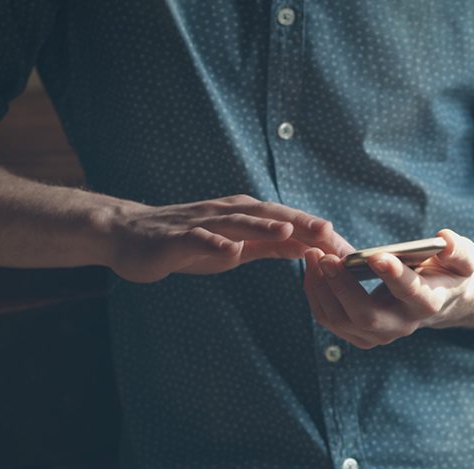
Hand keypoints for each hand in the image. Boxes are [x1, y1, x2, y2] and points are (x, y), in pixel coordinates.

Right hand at [106, 194, 352, 281]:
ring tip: (288, 229)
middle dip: (300, 221)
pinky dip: (214, 243)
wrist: (130, 236)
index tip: (343, 244)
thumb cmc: (187, 242)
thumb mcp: (236, 246)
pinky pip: (197, 239)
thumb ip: (269, 245)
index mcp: (243, 216)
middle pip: (268, 215)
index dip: (314, 232)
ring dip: (262, 224)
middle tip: (329, 231)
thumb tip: (307, 247)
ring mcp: (201, 224)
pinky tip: (230, 250)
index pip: (286, 222)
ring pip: (236, 222)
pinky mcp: (176, 238)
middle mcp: (226, 213)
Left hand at [303, 229, 473, 348]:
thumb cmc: (446, 271)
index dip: (394, 276)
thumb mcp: (462, 258)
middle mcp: (402, 325)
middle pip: (366, 315)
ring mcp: (378, 335)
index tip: (377, 256)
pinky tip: (312, 268)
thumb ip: (459, 250)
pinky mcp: (358, 334)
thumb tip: (443, 240)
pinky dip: (316, 294)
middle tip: (325, 257)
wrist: (435, 298)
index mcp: (428, 303)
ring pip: (340, 320)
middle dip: (341, 286)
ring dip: (321, 288)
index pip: (412, 293)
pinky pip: (329, 319)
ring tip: (313, 255)